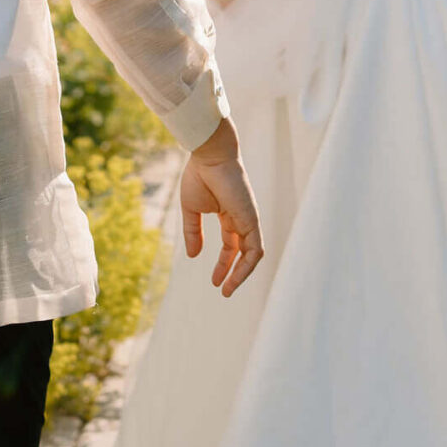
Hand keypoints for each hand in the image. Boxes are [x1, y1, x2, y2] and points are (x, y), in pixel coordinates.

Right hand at [180, 122, 262, 297]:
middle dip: (233, 273)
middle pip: (242, 252)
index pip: (231, 245)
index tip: (215, 282)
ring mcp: (248, 219)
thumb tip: (193, 255)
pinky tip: (234, 277)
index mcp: (229, 214)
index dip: (223, 264)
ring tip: (227, 289)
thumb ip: (193, 232)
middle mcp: (241, 218)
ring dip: (241, 274)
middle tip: (223, 290)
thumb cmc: (200, 176)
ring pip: (252, 254)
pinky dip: (247, 266)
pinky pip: (255, 249)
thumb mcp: (191, 210)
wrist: (209, 156)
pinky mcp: (251, 219)